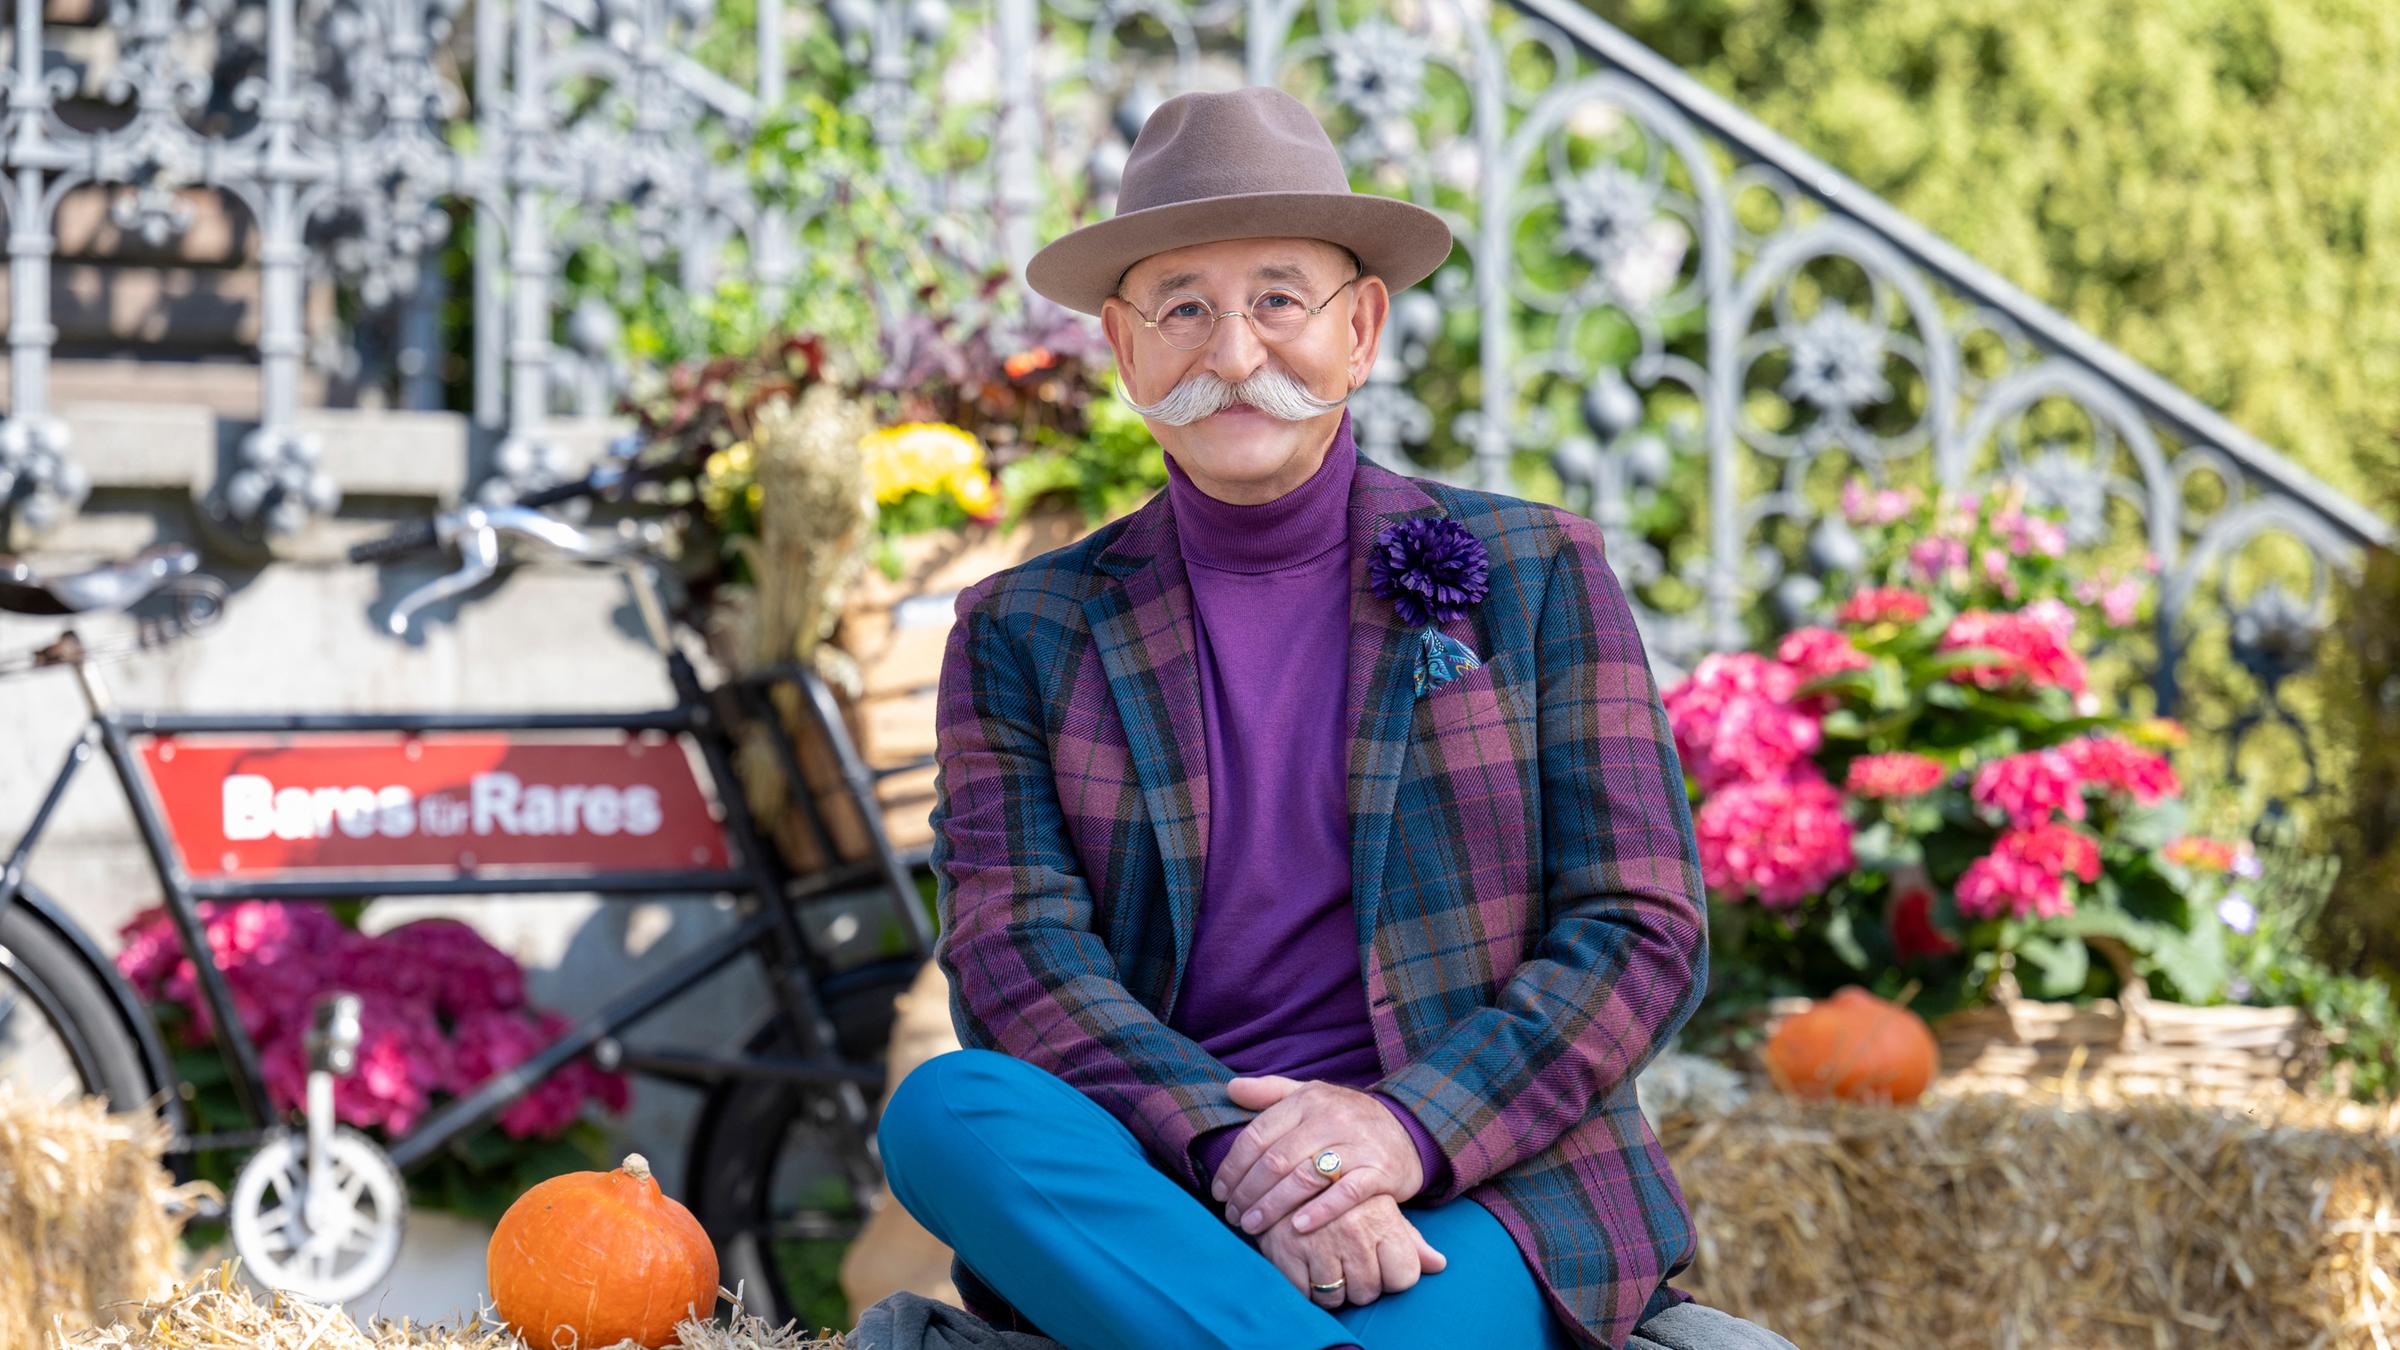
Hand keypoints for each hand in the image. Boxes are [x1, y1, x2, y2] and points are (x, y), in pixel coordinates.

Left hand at [1213, 1075, 1421, 1239]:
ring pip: (1304, 1178)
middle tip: (1233, 1216)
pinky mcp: (1379, 1171)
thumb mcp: (1312, 1095)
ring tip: (1253, 1227)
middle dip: (1248, 1192)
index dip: (1233, 1166)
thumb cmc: (1349, 1117)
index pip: (1259, 1135)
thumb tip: (1230, 1088)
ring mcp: (1356, 1145)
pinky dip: (1320, 1212)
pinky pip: (1345, 1194)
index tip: (1220, 1190)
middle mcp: (1330, 1119)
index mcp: (1308, 1100)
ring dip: (1273, 1207)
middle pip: (1276, 1160)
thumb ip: (1271, 1092)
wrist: (1409, 1128)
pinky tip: (1297, 1227)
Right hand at [1255, 1192, 1446, 1308]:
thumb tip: (1438, 1263)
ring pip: (1334, 1297)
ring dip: (1328, 1288)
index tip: (1378, 1265)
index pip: (1404, 1276)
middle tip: (1345, 1263)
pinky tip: (1302, 1264)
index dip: (1391, 1277)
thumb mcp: (1380, 1205)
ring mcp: (1319, 1244)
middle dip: (1358, 1284)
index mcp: (1382, 1219)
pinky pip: (1302, 1293)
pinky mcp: (1286, 1252)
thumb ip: (1409, 1238)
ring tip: (1323, 1263)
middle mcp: (1354, 1233)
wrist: (1284, 1162)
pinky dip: (1302, 1286)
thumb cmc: (1340, 1188)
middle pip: (1369, 1291)